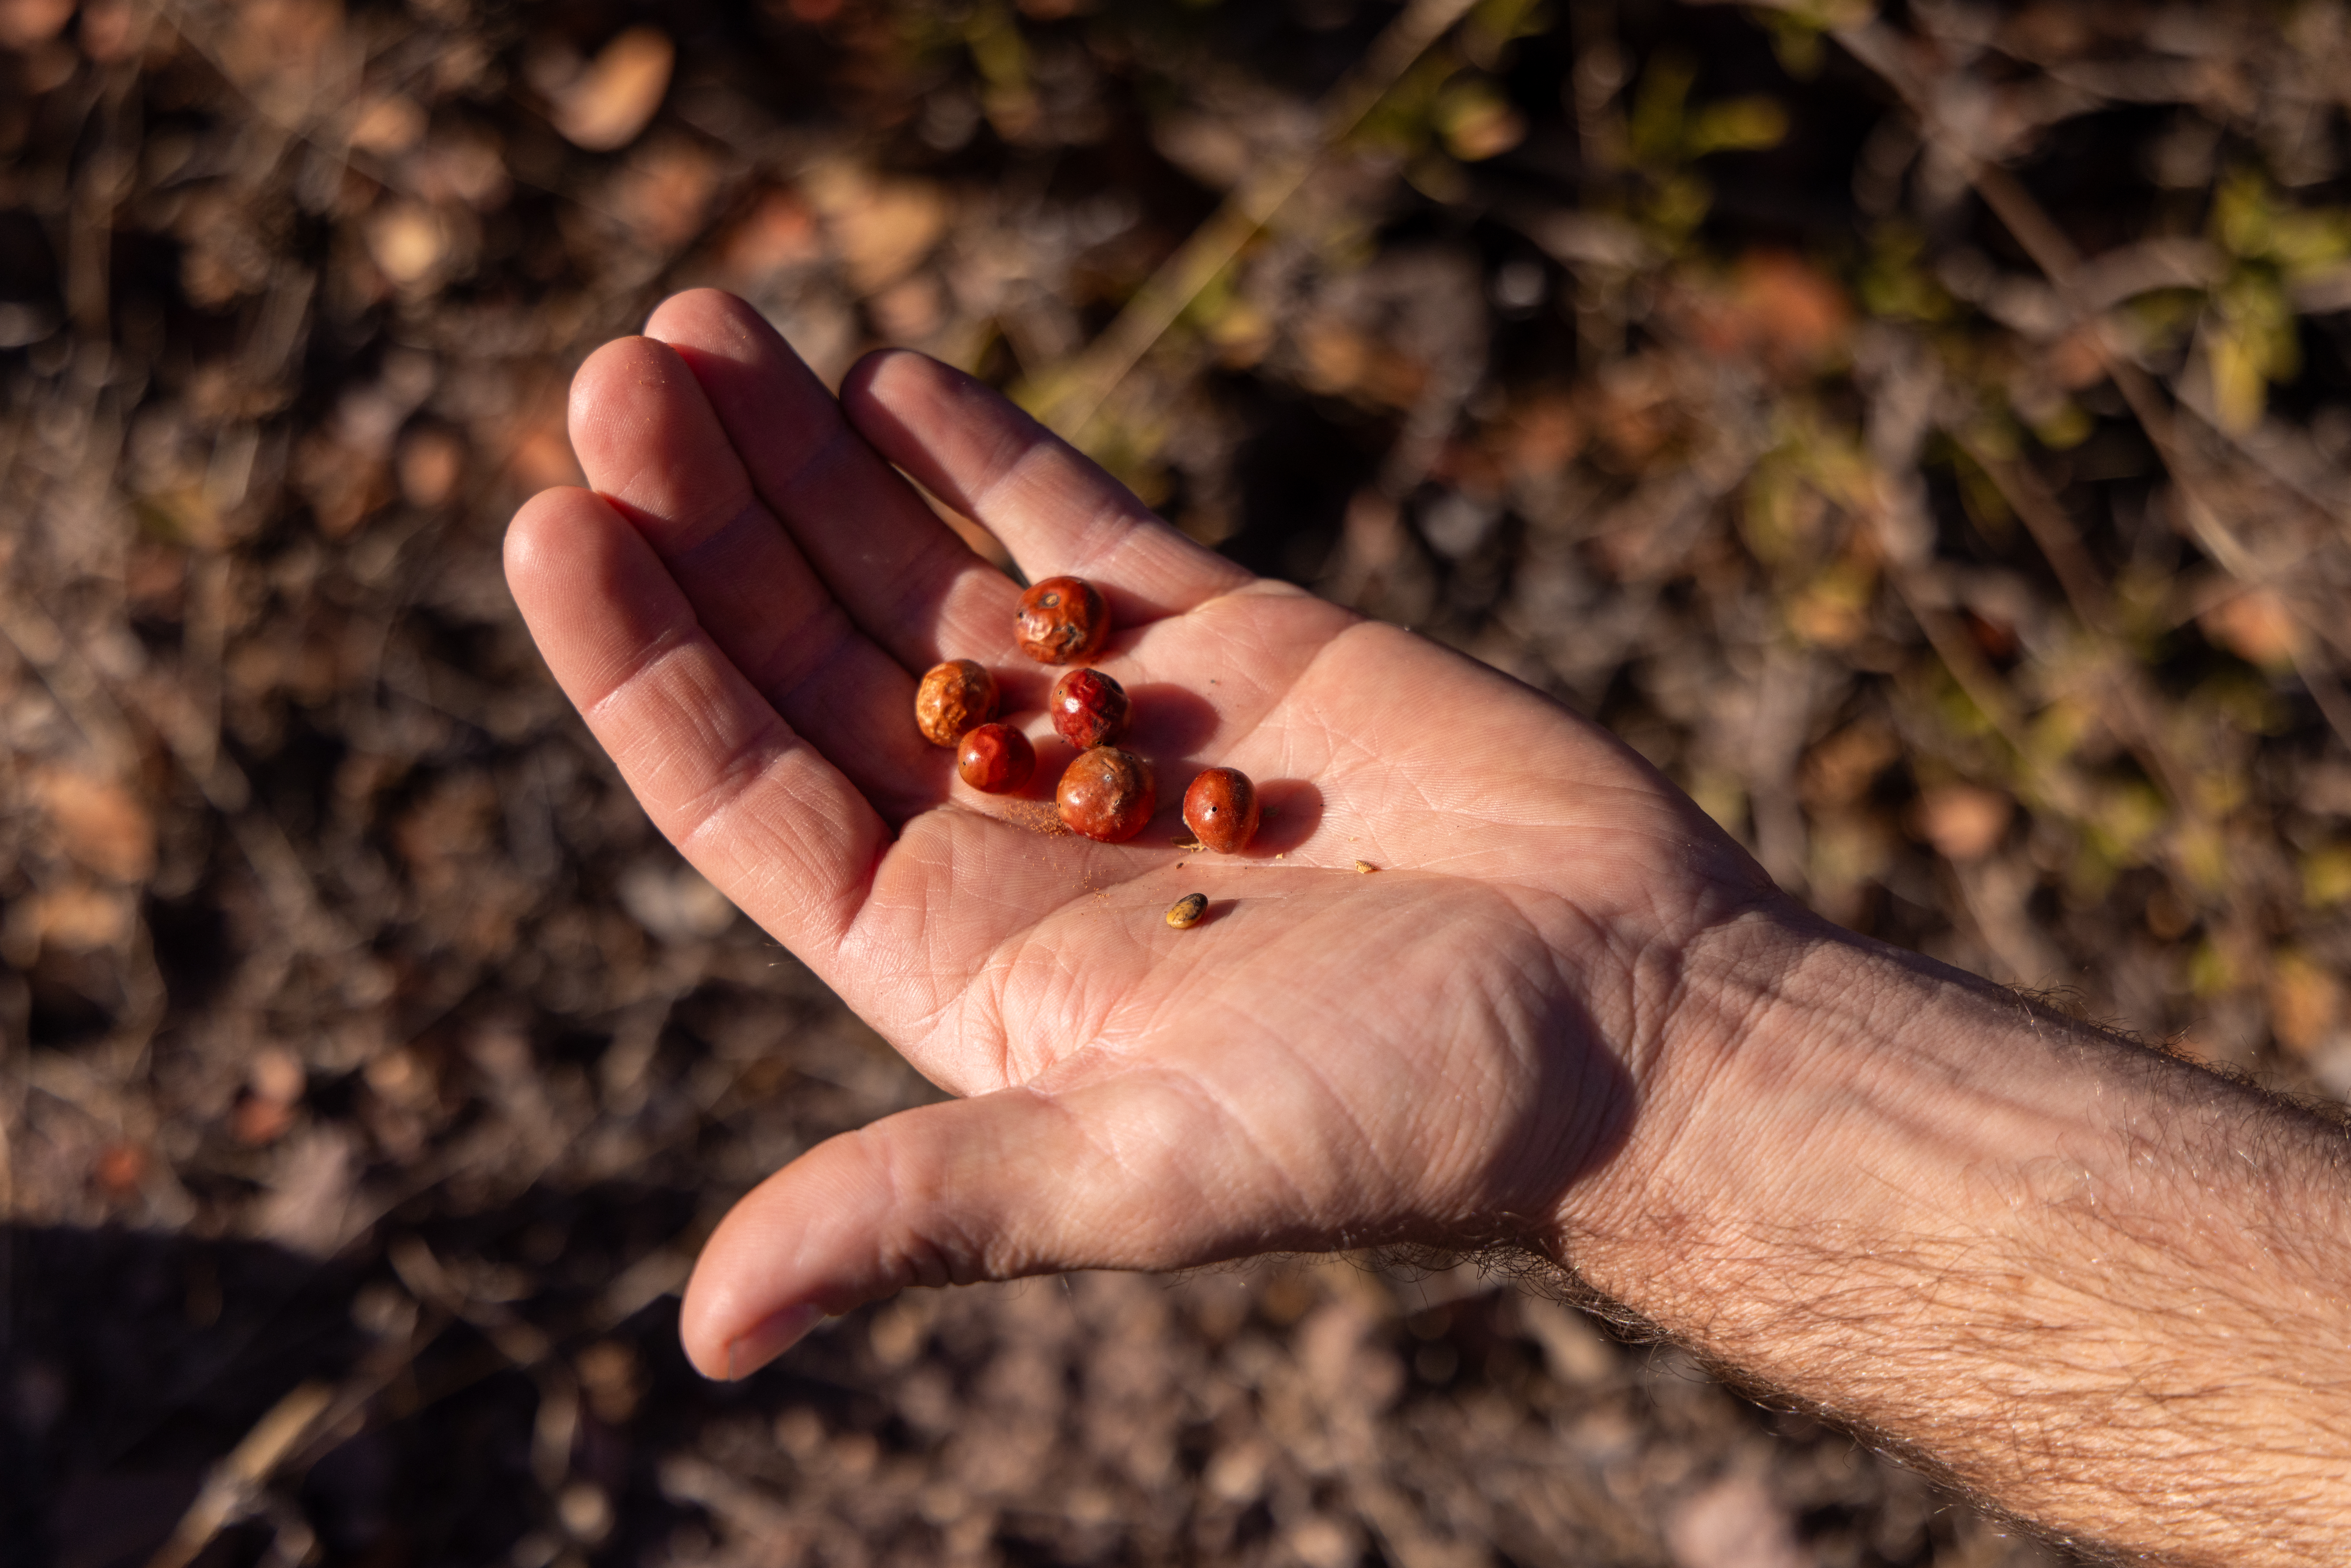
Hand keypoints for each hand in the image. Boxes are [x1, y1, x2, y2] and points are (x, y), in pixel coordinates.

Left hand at [506, 289, 1779, 1378]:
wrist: (1630, 1026)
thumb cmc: (1402, 1120)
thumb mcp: (1147, 1175)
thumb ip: (930, 1214)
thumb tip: (711, 1338)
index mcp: (956, 964)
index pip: (743, 793)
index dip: (639, 662)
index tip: (550, 519)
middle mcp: (1008, 838)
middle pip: (806, 657)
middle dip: (707, 520)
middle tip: (619, 374)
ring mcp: (1112, 730)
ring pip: (915, 571)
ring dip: (807, 458)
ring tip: (701, 324)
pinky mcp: (1229, 647)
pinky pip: (1069, 529)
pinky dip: (979, 450)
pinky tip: (882, 373)